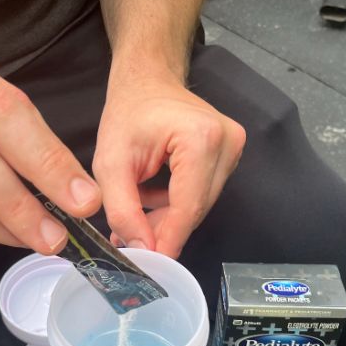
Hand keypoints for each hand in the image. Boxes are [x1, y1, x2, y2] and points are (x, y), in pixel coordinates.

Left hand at [93, 75, 245, 258]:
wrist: (147, 81)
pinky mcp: (231, 154)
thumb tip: (142, 250)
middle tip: (129, 239)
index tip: (150, 264)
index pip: (187, 207)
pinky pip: (203, 194)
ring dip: (168, 216)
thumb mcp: (111, 163)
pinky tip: (152, 196)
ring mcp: (234, 148)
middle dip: (163, 229)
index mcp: (202, 139)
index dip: (168, 239)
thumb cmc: (128, 113)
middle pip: (196, 209)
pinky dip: (177, 203)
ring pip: (200, 206)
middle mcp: (228, 142)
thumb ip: (123, 209)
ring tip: (136, 211)